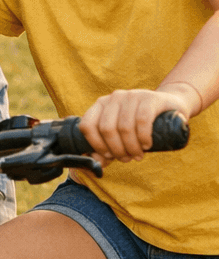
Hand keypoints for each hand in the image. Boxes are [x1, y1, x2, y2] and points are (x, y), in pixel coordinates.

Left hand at [79, 86, 198, 163]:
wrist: (170, 106)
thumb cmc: (141, 124)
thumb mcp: (122, 134)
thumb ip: (107, 148)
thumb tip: (96, 163)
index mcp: (101, 104)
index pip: (87, 125)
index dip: (96, 145)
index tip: (108, 156)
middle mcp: (114, 98)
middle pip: (106, 129)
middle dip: (116, 149)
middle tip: (127, 158)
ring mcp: (131, 96)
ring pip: (124, 127)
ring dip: (131, 148)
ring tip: (138, 155)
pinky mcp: (150, 99)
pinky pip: (142, 120)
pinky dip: (143, 137)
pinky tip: (146, 145)